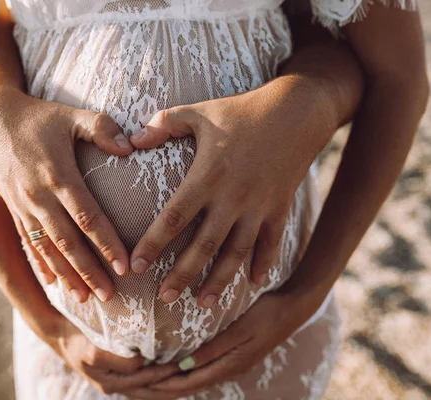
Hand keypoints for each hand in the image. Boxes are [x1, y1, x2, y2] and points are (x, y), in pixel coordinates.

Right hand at [0, 86, 133, 302]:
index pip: (87, 217)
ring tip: (86, 299)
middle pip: (68, 242)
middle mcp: (39, 198)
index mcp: (58, 176)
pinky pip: (29, 244)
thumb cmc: (38, 116)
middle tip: (110, 297)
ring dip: (67, 276)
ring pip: (48, 249)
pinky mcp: (14, 210)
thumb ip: (101, 127)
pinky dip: (42, 265)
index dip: (106, 243)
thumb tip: (130, 147)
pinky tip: (54, 283)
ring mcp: (24, 207)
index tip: (125, 266)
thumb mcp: (70, 115)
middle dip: (90, 271)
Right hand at [47, 315, 189, 398]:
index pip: (144, 380)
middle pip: (150, 392)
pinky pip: (143, 386)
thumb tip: (141, 362)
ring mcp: (116, 384)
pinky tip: (174, 376)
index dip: (163, 372)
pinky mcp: (117, 379)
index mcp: (109, 382)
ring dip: (169, 385)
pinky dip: (159, 383)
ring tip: (189, 377)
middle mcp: (114, 386)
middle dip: (172, 384)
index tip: (182, 362)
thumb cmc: (77, 338)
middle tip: (193, 372)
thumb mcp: (94, 351)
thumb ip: (117, 359)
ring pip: (149, 391)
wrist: (59, 336)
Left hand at [129, 80, 329, 306]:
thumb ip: (164, 124)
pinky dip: (263, 263)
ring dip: (220, 280)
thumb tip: (133, 140)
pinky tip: (253, 282)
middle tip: (164, 299)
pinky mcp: (280, 208)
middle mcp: (233, 197)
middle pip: (203, 246)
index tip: (136, 266)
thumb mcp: (200, 112)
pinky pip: (272, 243)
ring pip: (237, 253)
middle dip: (182, 275)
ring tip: (202, 302)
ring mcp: (259, 206)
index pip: (174, 218)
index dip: (153, 244)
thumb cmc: (241, 111)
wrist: (297, 112)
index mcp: (208, 175)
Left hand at [147, 289, 324, 394]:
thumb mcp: (240, 329)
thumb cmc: (267, 313)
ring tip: (147, 378)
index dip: (165, 384)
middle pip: (190, 386)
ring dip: (172, 380)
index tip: (141, 381)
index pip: (190, 383)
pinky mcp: (232, 355)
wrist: (293, 307)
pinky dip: (184, 371)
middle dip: (163, 387)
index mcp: (230, 365)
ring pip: (194, 379)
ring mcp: (231, 364)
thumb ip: (214, 347)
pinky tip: (173, 365)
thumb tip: (185, 365)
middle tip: (136, 384)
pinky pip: (202, 370)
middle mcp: (229, 369)